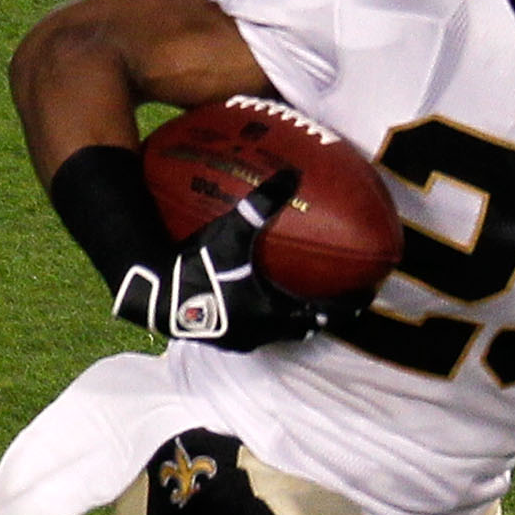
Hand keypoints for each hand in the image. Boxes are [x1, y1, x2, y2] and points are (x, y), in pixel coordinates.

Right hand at [114, 169, 326, 350]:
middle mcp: (260, 332)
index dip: (345, 306)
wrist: (151, 292)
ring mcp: (238, 340)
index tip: (363, 296)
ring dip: (290, 319)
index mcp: (272, 310)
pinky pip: (252, 331)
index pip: (323, 313)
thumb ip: (262, 204)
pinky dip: (263, 319)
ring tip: (298, 301)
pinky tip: (254, 301)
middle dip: (320, 315)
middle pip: (302, 328)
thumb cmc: (195, 263)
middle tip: (335, 301)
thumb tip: (291, 174)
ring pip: (276, 334)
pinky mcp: (219, 339)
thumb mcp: (231, 231)